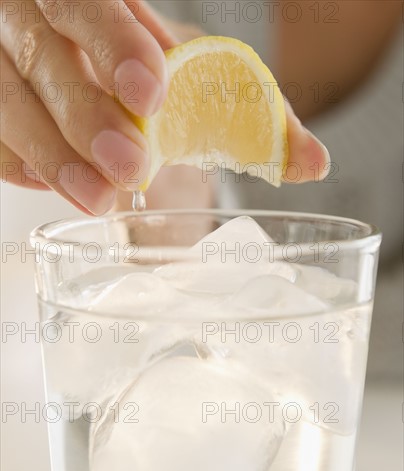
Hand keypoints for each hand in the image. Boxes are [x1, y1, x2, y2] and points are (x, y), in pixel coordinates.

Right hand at [1, 0, 328, 215]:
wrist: (114, 82)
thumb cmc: (157, 79)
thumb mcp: (203, 81)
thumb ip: (256, 117)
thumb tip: (314, 162)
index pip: (88, 1)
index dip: (112, 42)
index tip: (150, 95)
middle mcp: (38, 22)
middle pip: (42, 53)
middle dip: (84, 114)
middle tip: (129, 168)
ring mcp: (6, 67)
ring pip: (6, 100)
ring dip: (51, 154)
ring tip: (98, 198)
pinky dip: (20, 165)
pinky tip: (56, 187)